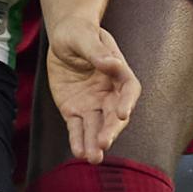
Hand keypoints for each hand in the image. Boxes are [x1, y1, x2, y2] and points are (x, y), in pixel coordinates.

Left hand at [45, 18, 140, 165]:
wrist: (64, 39)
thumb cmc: (79, 33)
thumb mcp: (85, 37)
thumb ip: (97, 52)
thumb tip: (111, 63)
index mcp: (119, 72)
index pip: (129, 90)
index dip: (128, 103)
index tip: (122, 114)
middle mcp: (110, 93)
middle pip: (114, 115)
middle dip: (110, 130)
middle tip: (104, 143)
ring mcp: (93, 105)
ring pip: (96, 127)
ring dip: (95, 143)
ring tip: (93, 158)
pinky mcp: (75, 111)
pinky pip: (77, 129)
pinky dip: (78, 141)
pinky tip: (78, 153)